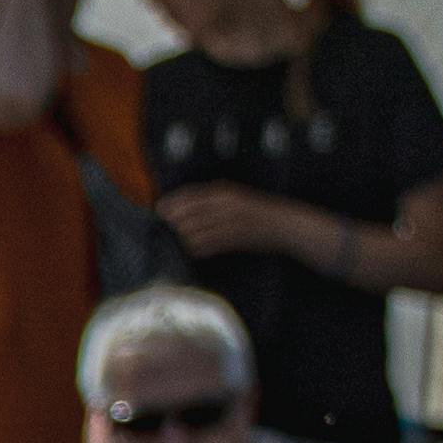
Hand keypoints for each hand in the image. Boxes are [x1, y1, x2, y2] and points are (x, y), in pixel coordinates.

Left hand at [154, 184, 314, 265]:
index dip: (169, 205)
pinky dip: (195, 249)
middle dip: (172, 224)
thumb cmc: (256, 209)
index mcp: (223, 192)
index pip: (186, 197)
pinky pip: (203, 247)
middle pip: (184, 217)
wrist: (283, 224)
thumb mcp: (234, 195)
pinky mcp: (231, 241)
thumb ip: (209, 197)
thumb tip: (176, 204)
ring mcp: (227, 224)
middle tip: (169, 228)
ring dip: (183, 238)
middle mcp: (223, 206)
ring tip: (183, 239)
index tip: (159, 210)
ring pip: (190, 234)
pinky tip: (196, 249)